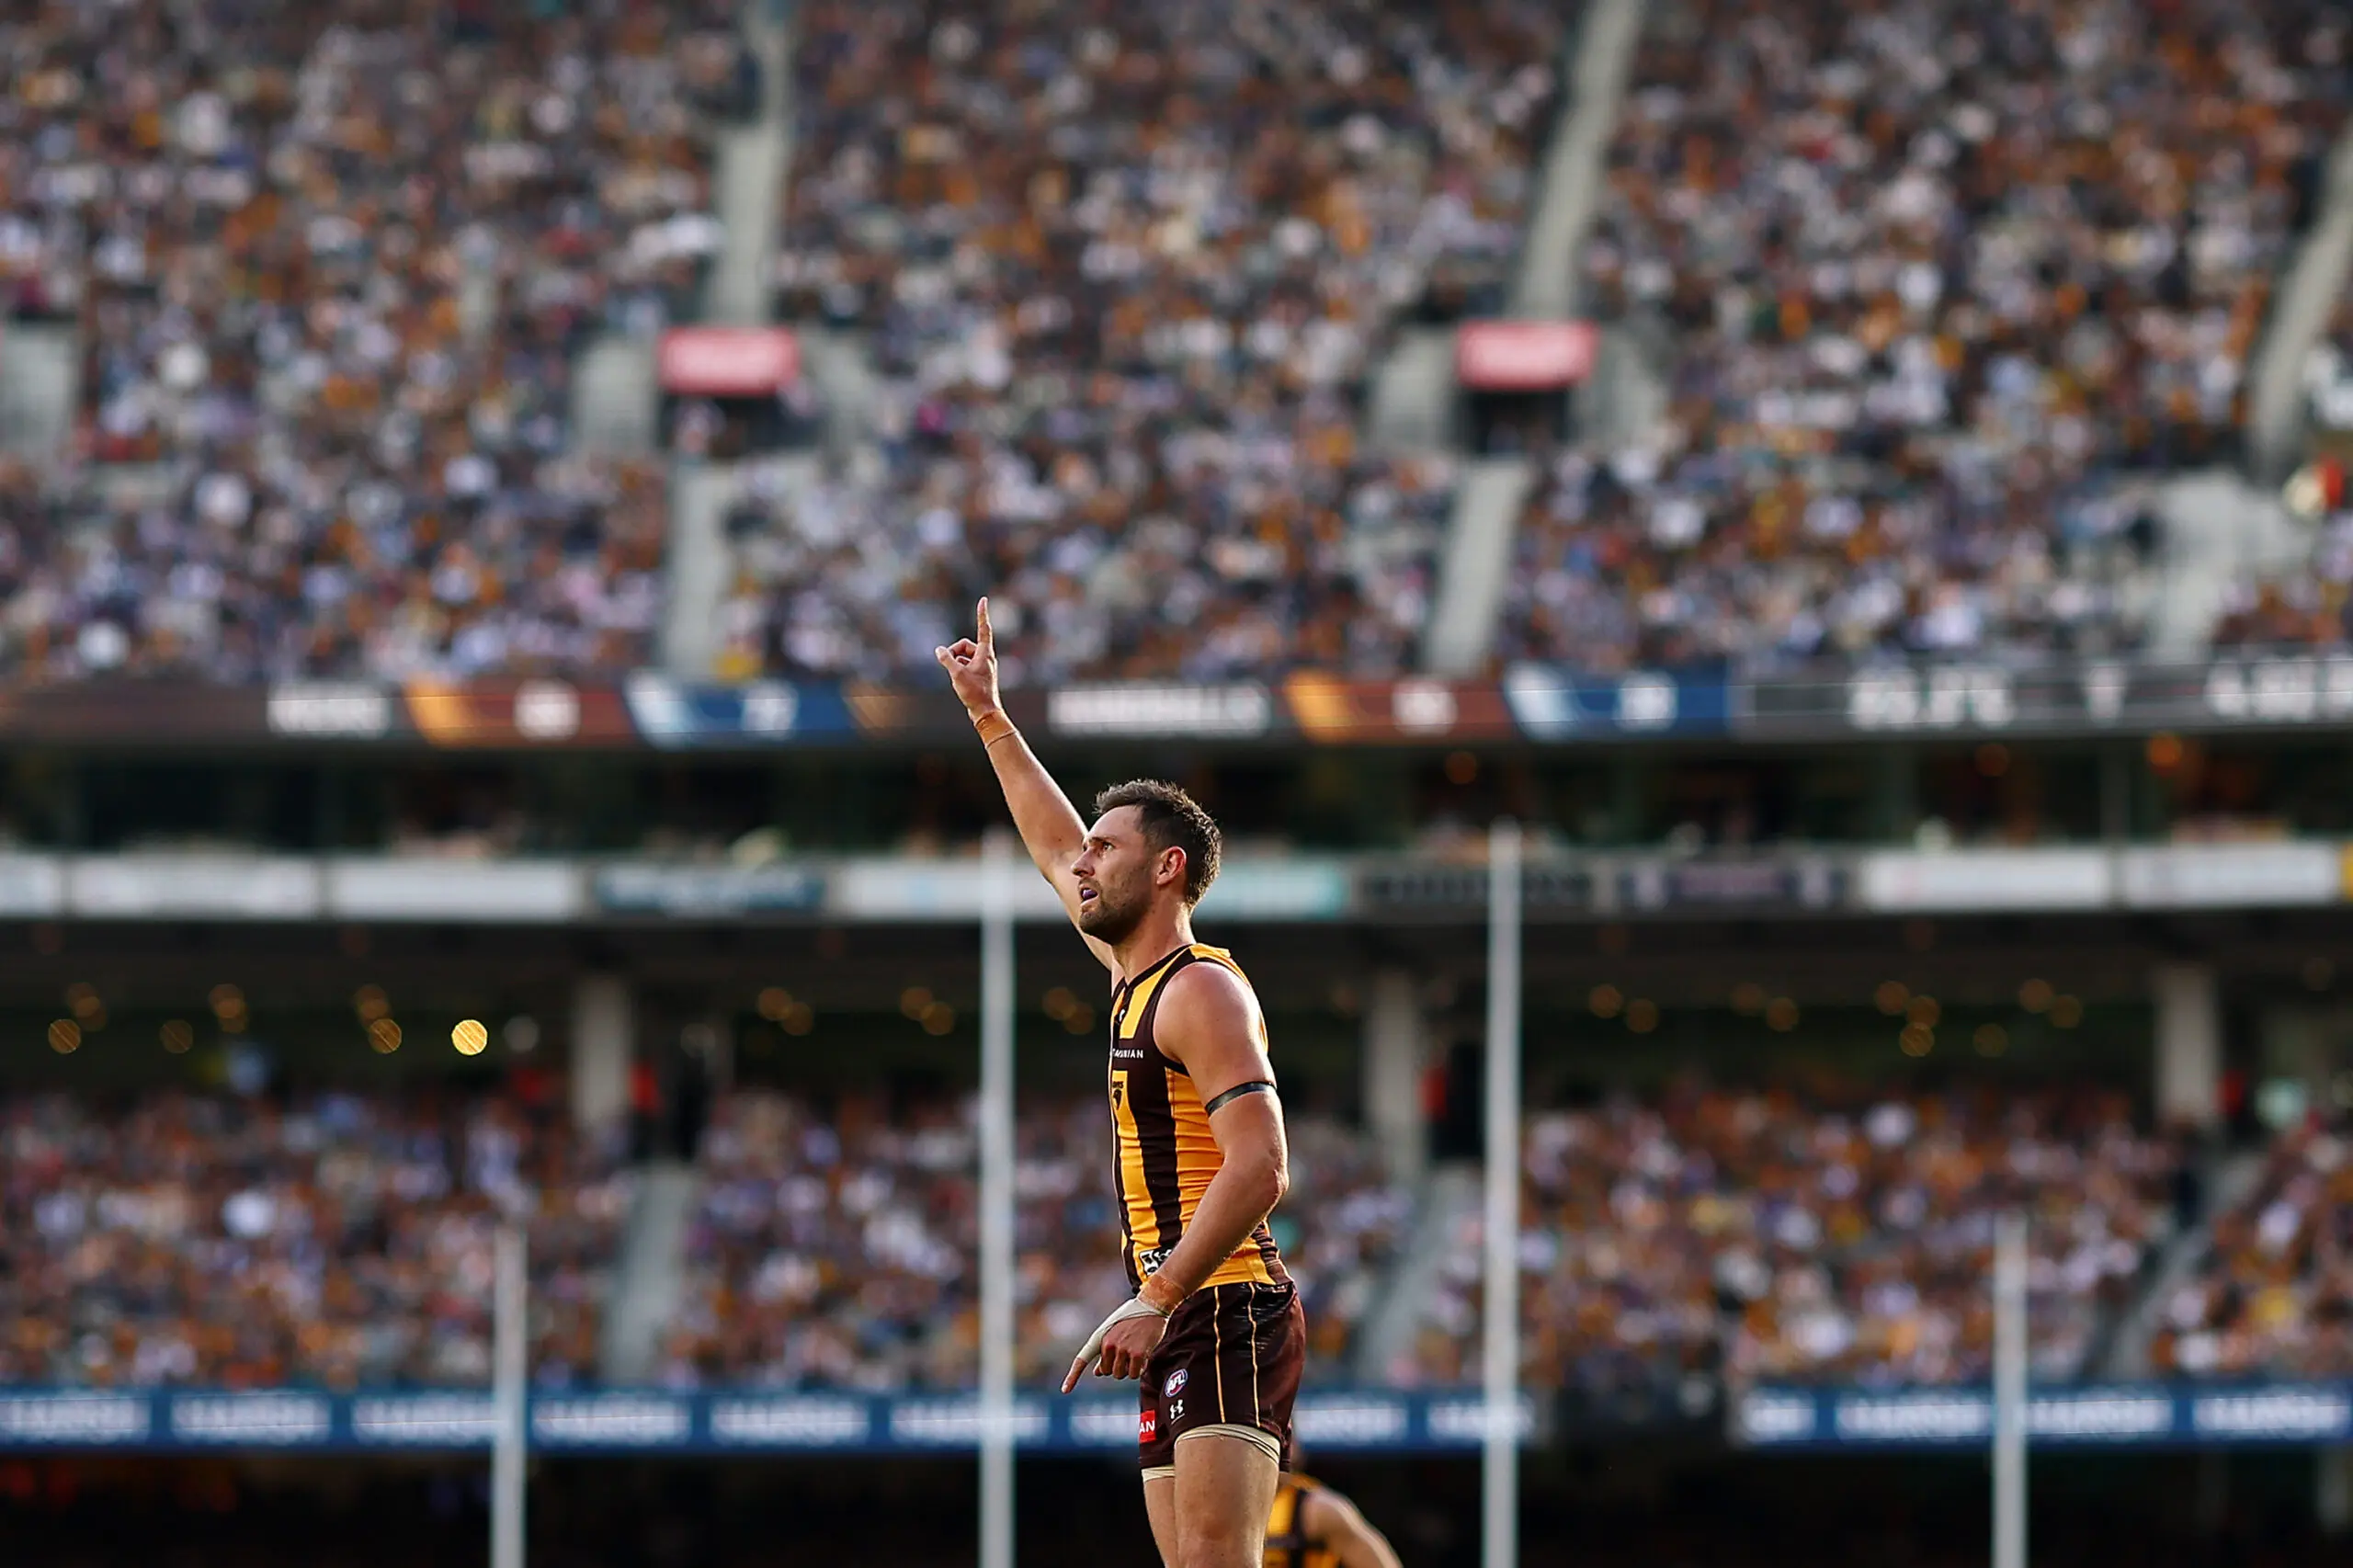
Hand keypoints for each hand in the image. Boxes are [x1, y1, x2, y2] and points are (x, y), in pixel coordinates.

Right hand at [934, 597, 1002, 719]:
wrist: (985, 712)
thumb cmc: (974, 693)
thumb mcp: (957, 674)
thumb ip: (946, 660)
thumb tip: (939, 650)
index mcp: (985, 654)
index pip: (983, 629)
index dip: (982, 614)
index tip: (983, 600)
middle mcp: (986, 657)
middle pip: (966, 645)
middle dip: (954, 652)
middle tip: (949, 666)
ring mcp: (983, 666)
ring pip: (964, 656)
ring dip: (955, 662)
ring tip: (955, 677)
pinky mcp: (979, 674)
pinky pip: (965, 664)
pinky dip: (958, 669)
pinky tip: (957, 681)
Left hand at [1062, 1295, 1170, 1392]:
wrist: (1152, 1305)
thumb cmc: (1132, 1319)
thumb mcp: (1113, 1332)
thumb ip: (1105, 1352)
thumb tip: (1097, 1373)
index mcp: (1100, 1338)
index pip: (1082, 1359)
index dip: (1072, 1376)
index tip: (1065, 1390)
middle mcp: (1108, 1344)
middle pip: (1107, 1372)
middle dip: (1117, 1367)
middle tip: (1128, 1352)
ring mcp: (1122, 1349)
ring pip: (1121, 1375)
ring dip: (1129, 1369)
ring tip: (1136, 1351)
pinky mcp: (1137, 1354)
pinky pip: (1134, 1374)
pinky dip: (1139, 1370)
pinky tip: (1144, 1356)